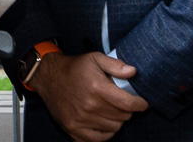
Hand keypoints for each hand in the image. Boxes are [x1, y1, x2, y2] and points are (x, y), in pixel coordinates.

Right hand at [28, 52, 148, 141]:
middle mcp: (89, 106)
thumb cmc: (74, 68)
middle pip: (122, 117)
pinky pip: (99, 139)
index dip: (140, 104)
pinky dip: (106, 132)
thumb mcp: (95, 58)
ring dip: (116, 120)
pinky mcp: (74, 129)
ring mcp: (81, 120)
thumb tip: (133, 72)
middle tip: (122, 102)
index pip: (128, 104)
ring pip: (113, 128)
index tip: (143, 103)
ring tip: (111, 110)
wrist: (49, 78)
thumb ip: (115, 64)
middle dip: (127, 110)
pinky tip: (103, 121)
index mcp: (96, 88)